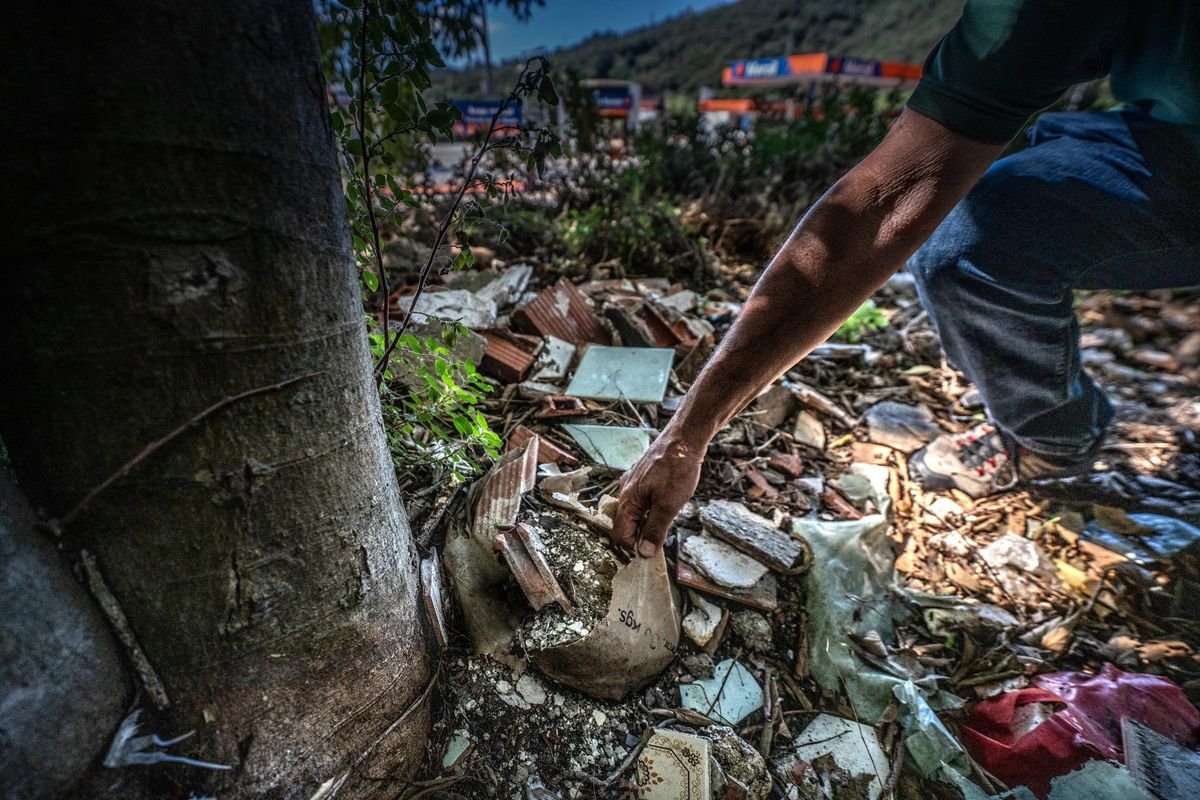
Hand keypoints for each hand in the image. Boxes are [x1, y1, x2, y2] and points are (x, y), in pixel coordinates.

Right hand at [611, 429, 704, 556]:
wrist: (684, 439)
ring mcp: (633, 481)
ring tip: (668, 517)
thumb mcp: (668, 505)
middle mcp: (625, 490)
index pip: (620, 534)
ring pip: (635, 510)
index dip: (635, 546)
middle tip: (663, 536)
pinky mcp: (643, 475)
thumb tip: (644, 553)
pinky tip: (668, 502)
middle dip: (642, 533)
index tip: (653, 551)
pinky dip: (652, 507)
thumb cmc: (677, 469)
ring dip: (649, 520)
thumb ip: (655, 530)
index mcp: (627, 499)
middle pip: (627, 523)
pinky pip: (642, 498)